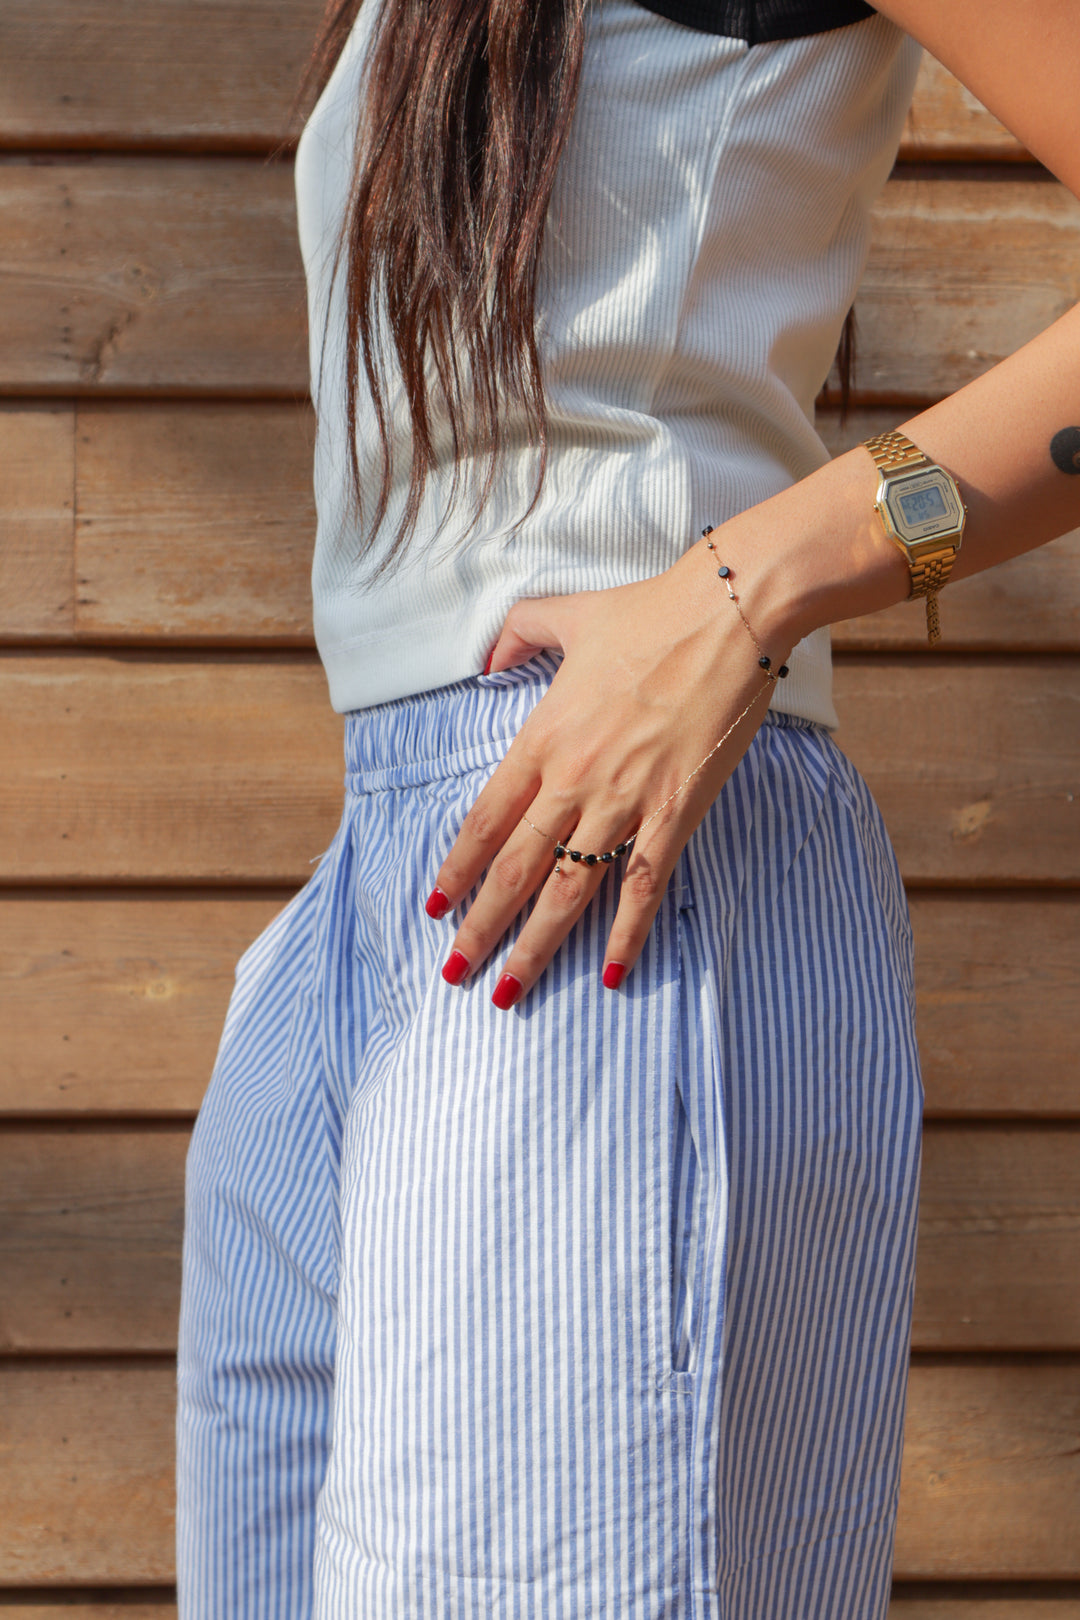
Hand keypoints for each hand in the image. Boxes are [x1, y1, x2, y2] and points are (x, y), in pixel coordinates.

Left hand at [425, 535, 791, 1007]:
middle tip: (455, 972)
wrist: (729, 614)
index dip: (457, 868)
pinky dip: (628, 932)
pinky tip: (611, 972)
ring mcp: (626, 800)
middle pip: (515, 869)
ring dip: (536, 945)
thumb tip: (485, 659)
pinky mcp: (677, 811)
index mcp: (543, 738)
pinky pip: (645, 884)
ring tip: (510, 990)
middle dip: (481, 926)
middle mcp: (574, 778)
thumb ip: (516, 635)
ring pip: (569, 889)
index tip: (436, 906)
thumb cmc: (651, 612)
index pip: (485, 820)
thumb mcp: (567, 614)